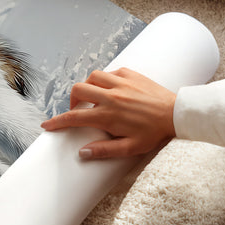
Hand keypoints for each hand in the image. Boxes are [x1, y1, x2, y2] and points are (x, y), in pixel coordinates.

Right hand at [41, 67, 176, 159]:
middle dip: (72, 100)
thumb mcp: (130, 148)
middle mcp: (111, 96)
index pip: (74, 118)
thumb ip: (105, 150)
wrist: (177, 114)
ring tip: (94, 98)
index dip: (57, 122)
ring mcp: (121, 83)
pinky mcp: (131, 74)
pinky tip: (111, 89)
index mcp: (108, 115)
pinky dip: (105, 79)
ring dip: (88, 87)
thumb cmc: (155, 133)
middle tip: (79, 111)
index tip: (47, 125)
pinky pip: (110, 72)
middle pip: (78, 90)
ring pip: (92, 77)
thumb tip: (82, 153)